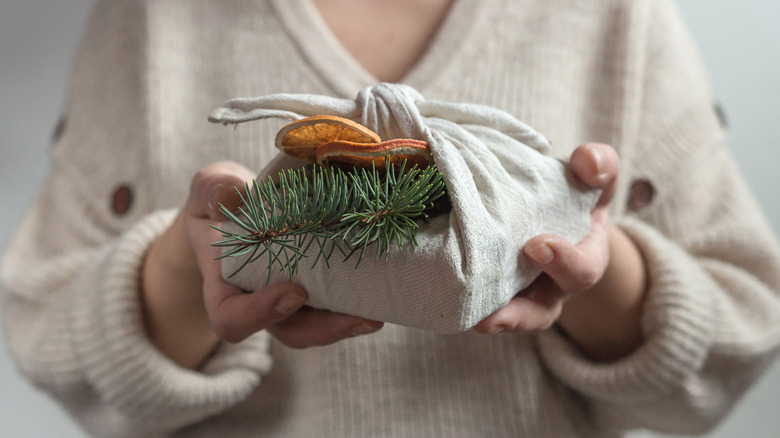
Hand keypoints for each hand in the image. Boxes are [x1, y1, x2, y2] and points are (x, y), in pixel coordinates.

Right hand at [141, 161, 382, 368]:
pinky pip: (335, 305)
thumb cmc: (221, 200)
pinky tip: (384, 291)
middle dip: (324, 329)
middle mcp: (259, 300)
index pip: (232, 318)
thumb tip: (230, 195)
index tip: (293, 292)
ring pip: (317, 326)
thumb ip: (213, 189)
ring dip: (348, 323)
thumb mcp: (210, 187)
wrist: (240, 208)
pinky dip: (357, 302)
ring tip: (378, 313)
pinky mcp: (317, 288)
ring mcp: (290, 299)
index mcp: (225, 285)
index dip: (260, 315)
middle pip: (288, 331)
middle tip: (360, 317)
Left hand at [474, 143, 646, 361]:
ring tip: (471, 323)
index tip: (537, 245)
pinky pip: (479, 306)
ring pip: (508, 320)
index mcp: (583, 259)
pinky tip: (441, 297)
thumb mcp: (591, 174)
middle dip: (520, 313)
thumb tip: (589, 165)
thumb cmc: (573, 190)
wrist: (548, 204)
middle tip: (495, 311)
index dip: (563, 262)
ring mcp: (519, 293)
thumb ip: (599, 164)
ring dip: (490, 322)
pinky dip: (463, 304)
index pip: (582, 271)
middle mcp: (551, 286)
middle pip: (540, 312)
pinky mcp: (488, 290)